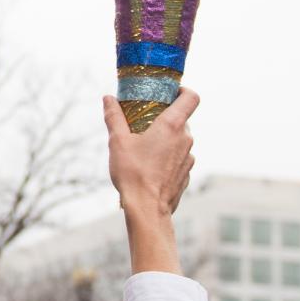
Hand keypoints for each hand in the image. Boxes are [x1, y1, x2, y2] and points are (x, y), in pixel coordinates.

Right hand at [102, 89, 197, 221]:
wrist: (147, 209)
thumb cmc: (133, 174)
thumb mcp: (118, 142)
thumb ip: (114, 117)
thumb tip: (108, 99)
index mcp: (172, 126)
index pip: (191, 97)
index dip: (183, 90)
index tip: (169, 92)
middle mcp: (185, 139)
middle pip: (181, 119)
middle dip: (164, 117)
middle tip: (145, 121)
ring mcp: (188, 157)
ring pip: (180, 139)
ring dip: (165, 138)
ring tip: (144, 147)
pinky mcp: (186, 173)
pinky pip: (179, 157)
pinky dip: (168, 156)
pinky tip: (150, 166)